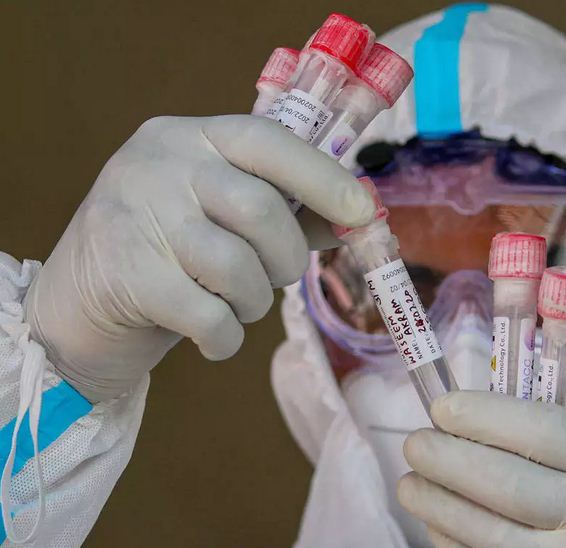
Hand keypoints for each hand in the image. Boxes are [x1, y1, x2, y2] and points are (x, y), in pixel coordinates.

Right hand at [25, 115, 373, 401]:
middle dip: (286, 258)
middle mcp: (158, 164)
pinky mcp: (125, 276)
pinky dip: (226, 338)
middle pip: (261, 209)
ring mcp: (134, 216)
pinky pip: (210, 316)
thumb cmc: (168, 255)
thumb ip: (289, 210)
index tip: (364, 211)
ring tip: (236, 305)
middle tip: (276, 275)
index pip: (268, 141)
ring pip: (238, 267)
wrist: (75, 307)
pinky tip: (213, 336)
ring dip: (254, 302)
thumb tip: (363, 214)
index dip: (323, 177)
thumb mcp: (222, 218)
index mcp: (189, 137)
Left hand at [399, 391, 565, 547]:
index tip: (444, 408)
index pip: (543, 429)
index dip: (484, 415)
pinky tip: (438, 525)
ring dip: (438, 506)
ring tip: (411, 484)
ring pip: (488, 535)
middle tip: (416, 444)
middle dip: (448, 460)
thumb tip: (483, 427)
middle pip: (506, 484)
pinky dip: (454, 545)